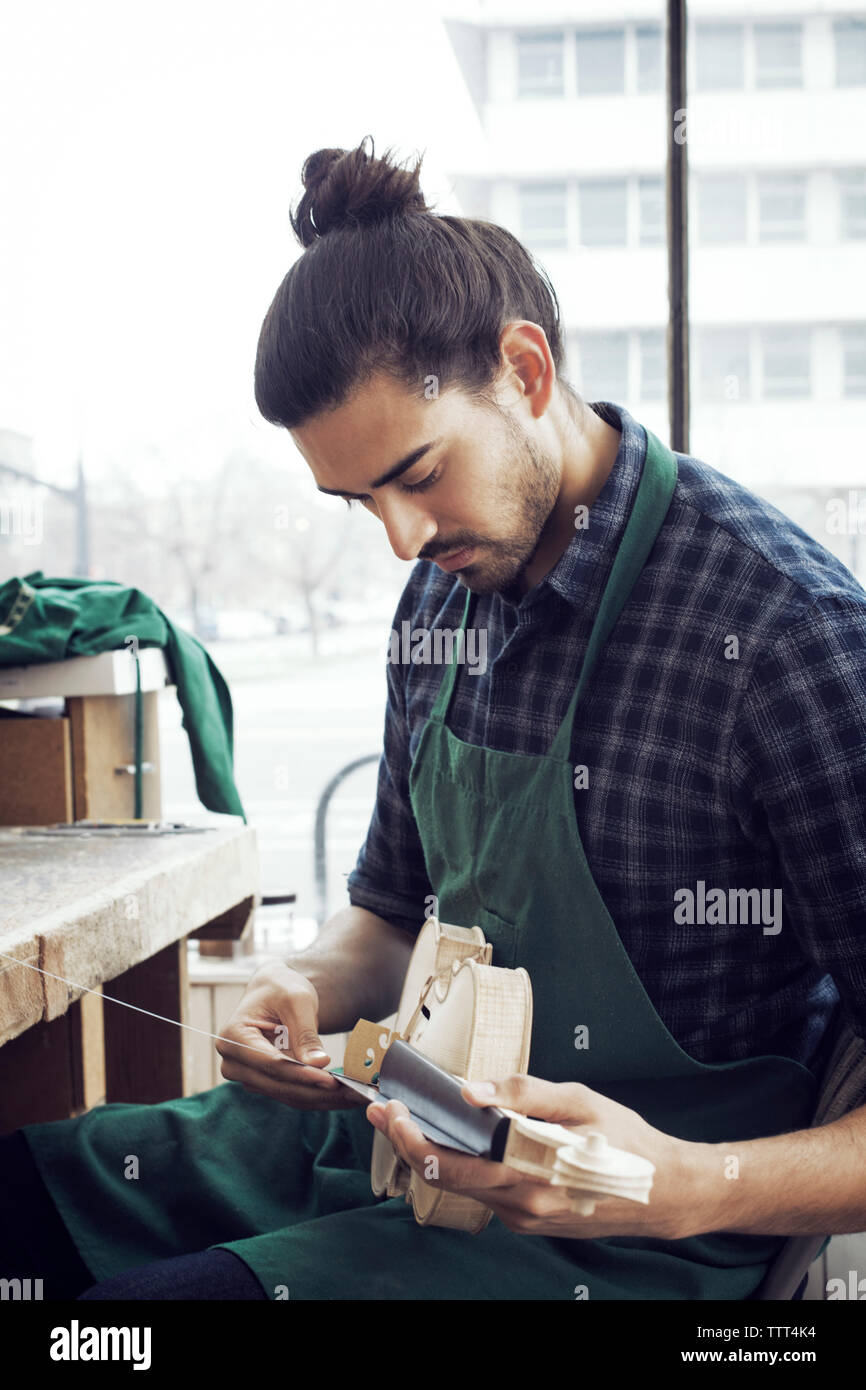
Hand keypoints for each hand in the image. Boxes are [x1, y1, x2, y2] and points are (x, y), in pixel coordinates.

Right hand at [215, 961, 365, 1109]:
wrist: (275, 990)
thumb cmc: (281, 988)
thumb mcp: (296, 1000)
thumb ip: (305, 1033)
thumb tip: (318, 1064)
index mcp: (233, 1037)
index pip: (271, 1063)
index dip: (302, 1075)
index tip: (332, 1081)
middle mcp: (234, 1062)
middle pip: (280, 1085)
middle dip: (317, 1091)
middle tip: (352, 1094)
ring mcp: (248, 1075)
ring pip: (288, 1095)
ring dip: (322, 1098)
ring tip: (354, 1096)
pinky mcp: (264, 1082)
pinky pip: (292, 1093)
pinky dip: (318, 1095)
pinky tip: (344, 1095)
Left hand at [367, 1073, 698, 1239]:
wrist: (666, 1192)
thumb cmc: (626, 1139)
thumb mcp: (580, 1101)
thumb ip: (523, 1094)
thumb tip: (470, 1091)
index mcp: (528, 1175)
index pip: (448, 1162)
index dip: (410, 1136)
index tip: (390, 1108)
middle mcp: (520, 1205)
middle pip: (444, 1177)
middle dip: (408, 1141)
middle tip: (383, 1109)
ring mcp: (525, 1218)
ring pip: (464, 1185)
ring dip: (435, 1153)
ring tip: (415, 1117)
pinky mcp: (532, 1220)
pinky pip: (488, 1191)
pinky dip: (467, 1164)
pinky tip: (464, 1139)